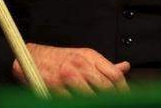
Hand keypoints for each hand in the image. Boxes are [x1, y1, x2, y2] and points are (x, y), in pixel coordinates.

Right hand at [12, 43, 129, 94]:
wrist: (35, 58)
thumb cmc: (62, 58)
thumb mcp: (85, 56)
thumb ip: (105, 65)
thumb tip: (125, 67)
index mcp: (90, 56)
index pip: (114, 75)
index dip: (123, 90)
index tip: (125, 98)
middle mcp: (80, 64)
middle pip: (106, 87)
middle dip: (111, 99)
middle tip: (112, 104)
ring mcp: (68, 76)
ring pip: (92, 97)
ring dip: (95, 102)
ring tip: (95, 103)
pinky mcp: (56, 87)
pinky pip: (73, 101)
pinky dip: (79, 103)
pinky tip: (80, 102)